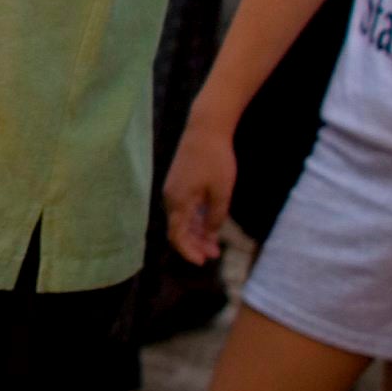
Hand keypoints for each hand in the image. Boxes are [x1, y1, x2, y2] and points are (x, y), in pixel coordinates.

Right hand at [161, 123, 237, 266]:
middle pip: (178, 229)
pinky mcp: (178, 181)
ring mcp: (173, 189)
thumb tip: (210, 235)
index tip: (203, 262)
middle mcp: (170, 198)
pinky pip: (184, 207)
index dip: (189, 251)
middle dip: (195, 244)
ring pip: (182, 219)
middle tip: (214, 255)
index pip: (177, 236)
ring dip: (196, 232)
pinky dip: (195, 218)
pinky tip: (208, 223)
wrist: (205, 128)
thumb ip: (215, 217)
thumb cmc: (215, 160)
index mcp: (178, 202)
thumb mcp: (221, 192)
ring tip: (214, 243)